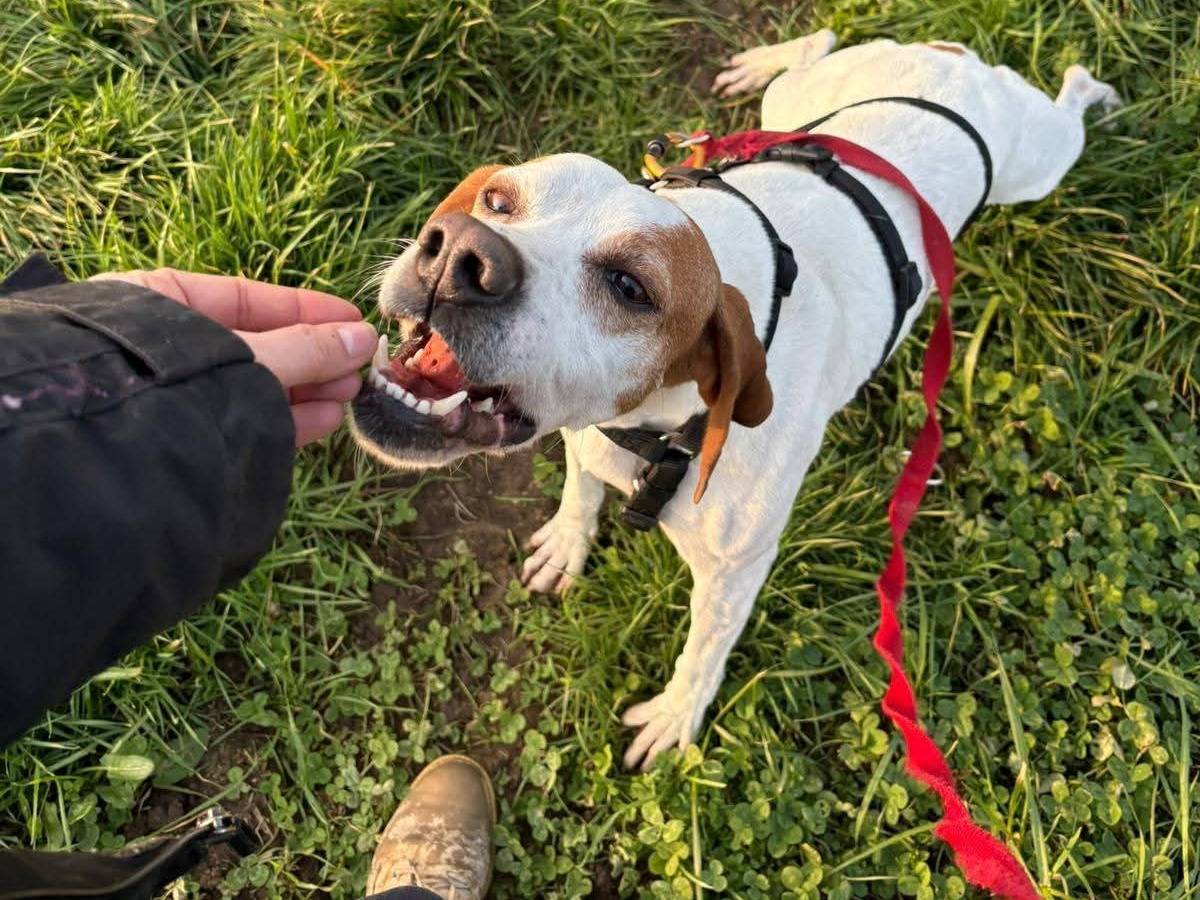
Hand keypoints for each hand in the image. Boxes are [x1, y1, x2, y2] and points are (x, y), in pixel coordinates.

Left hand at [92, 269, 375, 445]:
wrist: (105, 458)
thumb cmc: (172, 384)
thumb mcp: (251, 358)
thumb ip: (307, 349)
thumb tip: (364, 338)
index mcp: (161, 301)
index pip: (246, 298)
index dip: (306, 310)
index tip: (354, 321)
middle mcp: (166, 346)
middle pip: (256, 344)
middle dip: (313, 356)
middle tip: (360, 367)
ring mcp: (176, 393)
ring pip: (252, 385)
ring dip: (306, 389)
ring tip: (348, 395)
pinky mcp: (187, 434)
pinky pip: (242, 417)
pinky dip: (283, 417)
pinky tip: (321, 420)